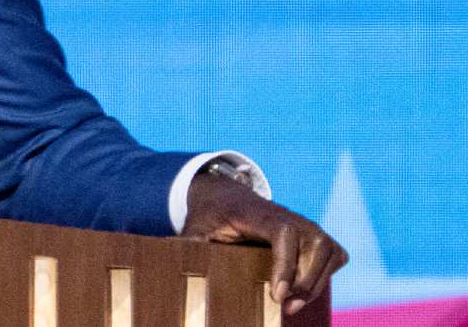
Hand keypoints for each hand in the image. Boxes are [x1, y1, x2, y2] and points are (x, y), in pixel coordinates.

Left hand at [182, 168, 346, 315]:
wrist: (227, 197)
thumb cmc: (212, 216)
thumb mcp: (196, 228)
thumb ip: (189, 243)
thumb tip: (171, 257)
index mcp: (260, 212)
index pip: (283, 233)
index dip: (285, 264)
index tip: (277, 294)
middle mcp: (290, 215)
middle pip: (314, 245)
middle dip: (304, 281)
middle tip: (284, 307)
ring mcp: (307, 224)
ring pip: (328, 252)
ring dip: (316, 282)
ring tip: (293, 306)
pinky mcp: (318, 236)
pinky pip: (335, 255)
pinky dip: (327, 275)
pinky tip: (307, 291)